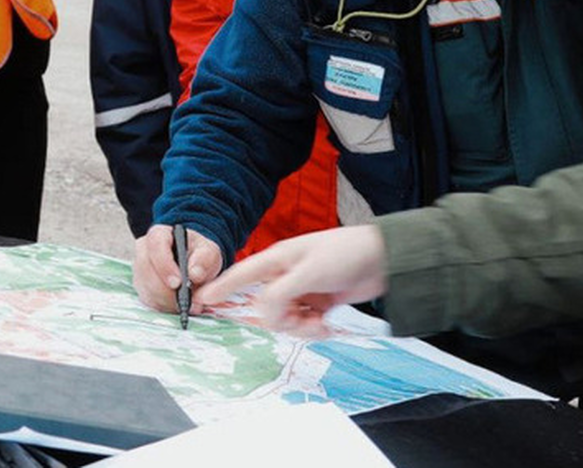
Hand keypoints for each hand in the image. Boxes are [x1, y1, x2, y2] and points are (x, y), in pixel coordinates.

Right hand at [132, 223, 222, 313]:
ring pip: (147, 290)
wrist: (195, 264)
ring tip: (189, 303)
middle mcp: (144, 251)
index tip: (178, 283)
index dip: (164, 266)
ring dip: (169, 302)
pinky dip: (166, 307)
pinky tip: (179, 305)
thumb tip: (194, 274)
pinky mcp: (142, 288)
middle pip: (147, 272)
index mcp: (159, 235)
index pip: (155, 246)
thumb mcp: (208, 253)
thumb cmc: (199, 255)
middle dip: (168, 291)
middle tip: (189, 301)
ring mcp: (140, 271)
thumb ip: (204, 260)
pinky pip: (149, 302)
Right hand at [194, 225, 387, 336]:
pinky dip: (312, 328)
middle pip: (264, 307)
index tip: (200, 299)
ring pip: (283, 319)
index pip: (240, 275)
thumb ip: (279, 293)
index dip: (219, 287)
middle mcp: (284, 275)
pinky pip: (302, 324)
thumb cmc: (344, 254)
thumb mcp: (308, 274)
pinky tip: (325, 324)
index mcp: (276, 260)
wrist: (382, 261)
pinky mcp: (316, 303)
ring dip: (299, 327)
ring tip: (319, 323)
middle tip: (301, 319)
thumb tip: (263, 313)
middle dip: (280, 320)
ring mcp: (300, 290)